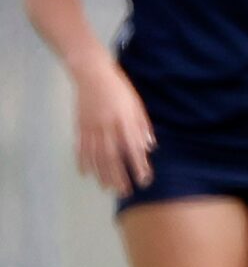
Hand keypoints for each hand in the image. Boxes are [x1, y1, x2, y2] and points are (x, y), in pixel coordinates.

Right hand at [71, 61, 153, 196]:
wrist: (91, 74)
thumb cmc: (120, 89)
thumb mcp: (137, 105)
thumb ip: (142, 126)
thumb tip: (149, 147)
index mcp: (124, 121)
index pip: (133, 149)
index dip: (139, 166)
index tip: (145, 180)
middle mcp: (107, 127)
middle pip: (113, 157)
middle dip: (120, 177)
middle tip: (126, 193)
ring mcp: (91, 128)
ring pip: (96, 156)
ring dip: (102, 174)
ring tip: (108, 188)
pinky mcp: (79, 126)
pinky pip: (81, 148)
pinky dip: (82, 162)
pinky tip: (85, 174)